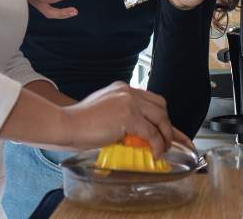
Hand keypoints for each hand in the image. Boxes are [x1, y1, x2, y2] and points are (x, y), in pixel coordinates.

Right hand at [63, 82, 191, 156]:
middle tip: (168, 142)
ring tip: (162, 150)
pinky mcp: (128, 117)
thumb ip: (122, 115)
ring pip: (161, 119)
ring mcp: (129, 102)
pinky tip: (154, 154)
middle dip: (168, 125)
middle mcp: (128, 92)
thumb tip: (139, 132)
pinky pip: (152, 133)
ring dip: (166, 136)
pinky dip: (156, 146)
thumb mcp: (106, 111)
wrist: (69, 124)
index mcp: (121, 89)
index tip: (172, 130)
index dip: (163, 116)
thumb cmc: (82, 122)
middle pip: (160, 106)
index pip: (150, 100)